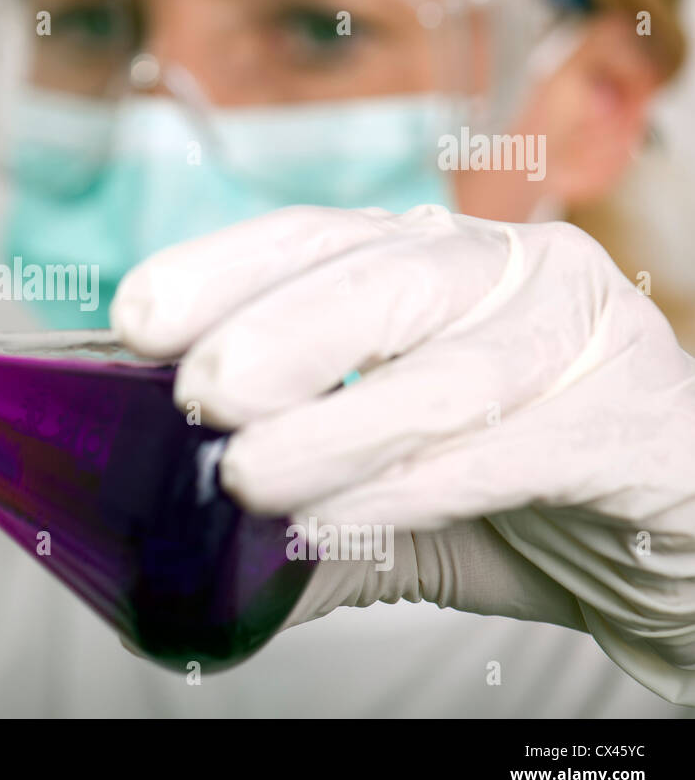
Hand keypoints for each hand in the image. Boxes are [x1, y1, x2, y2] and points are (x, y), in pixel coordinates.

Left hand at [111, 205, 694, 703]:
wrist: (674, 540)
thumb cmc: (523, 490)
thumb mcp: (393, 486)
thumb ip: (306, 495)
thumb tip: (186, 535)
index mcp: (430, 265)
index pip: (314, 239)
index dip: (220, 268)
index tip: (139, 316)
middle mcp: (504, 273)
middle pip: (381, 278)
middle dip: (276, 332)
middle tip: (198, 393)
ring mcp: (579, 332)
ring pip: (444, 370)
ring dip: (335, 427)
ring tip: (250, 477)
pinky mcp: (636, 414)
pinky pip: (511, 448)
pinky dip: (414, 489)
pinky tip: (342, 521)